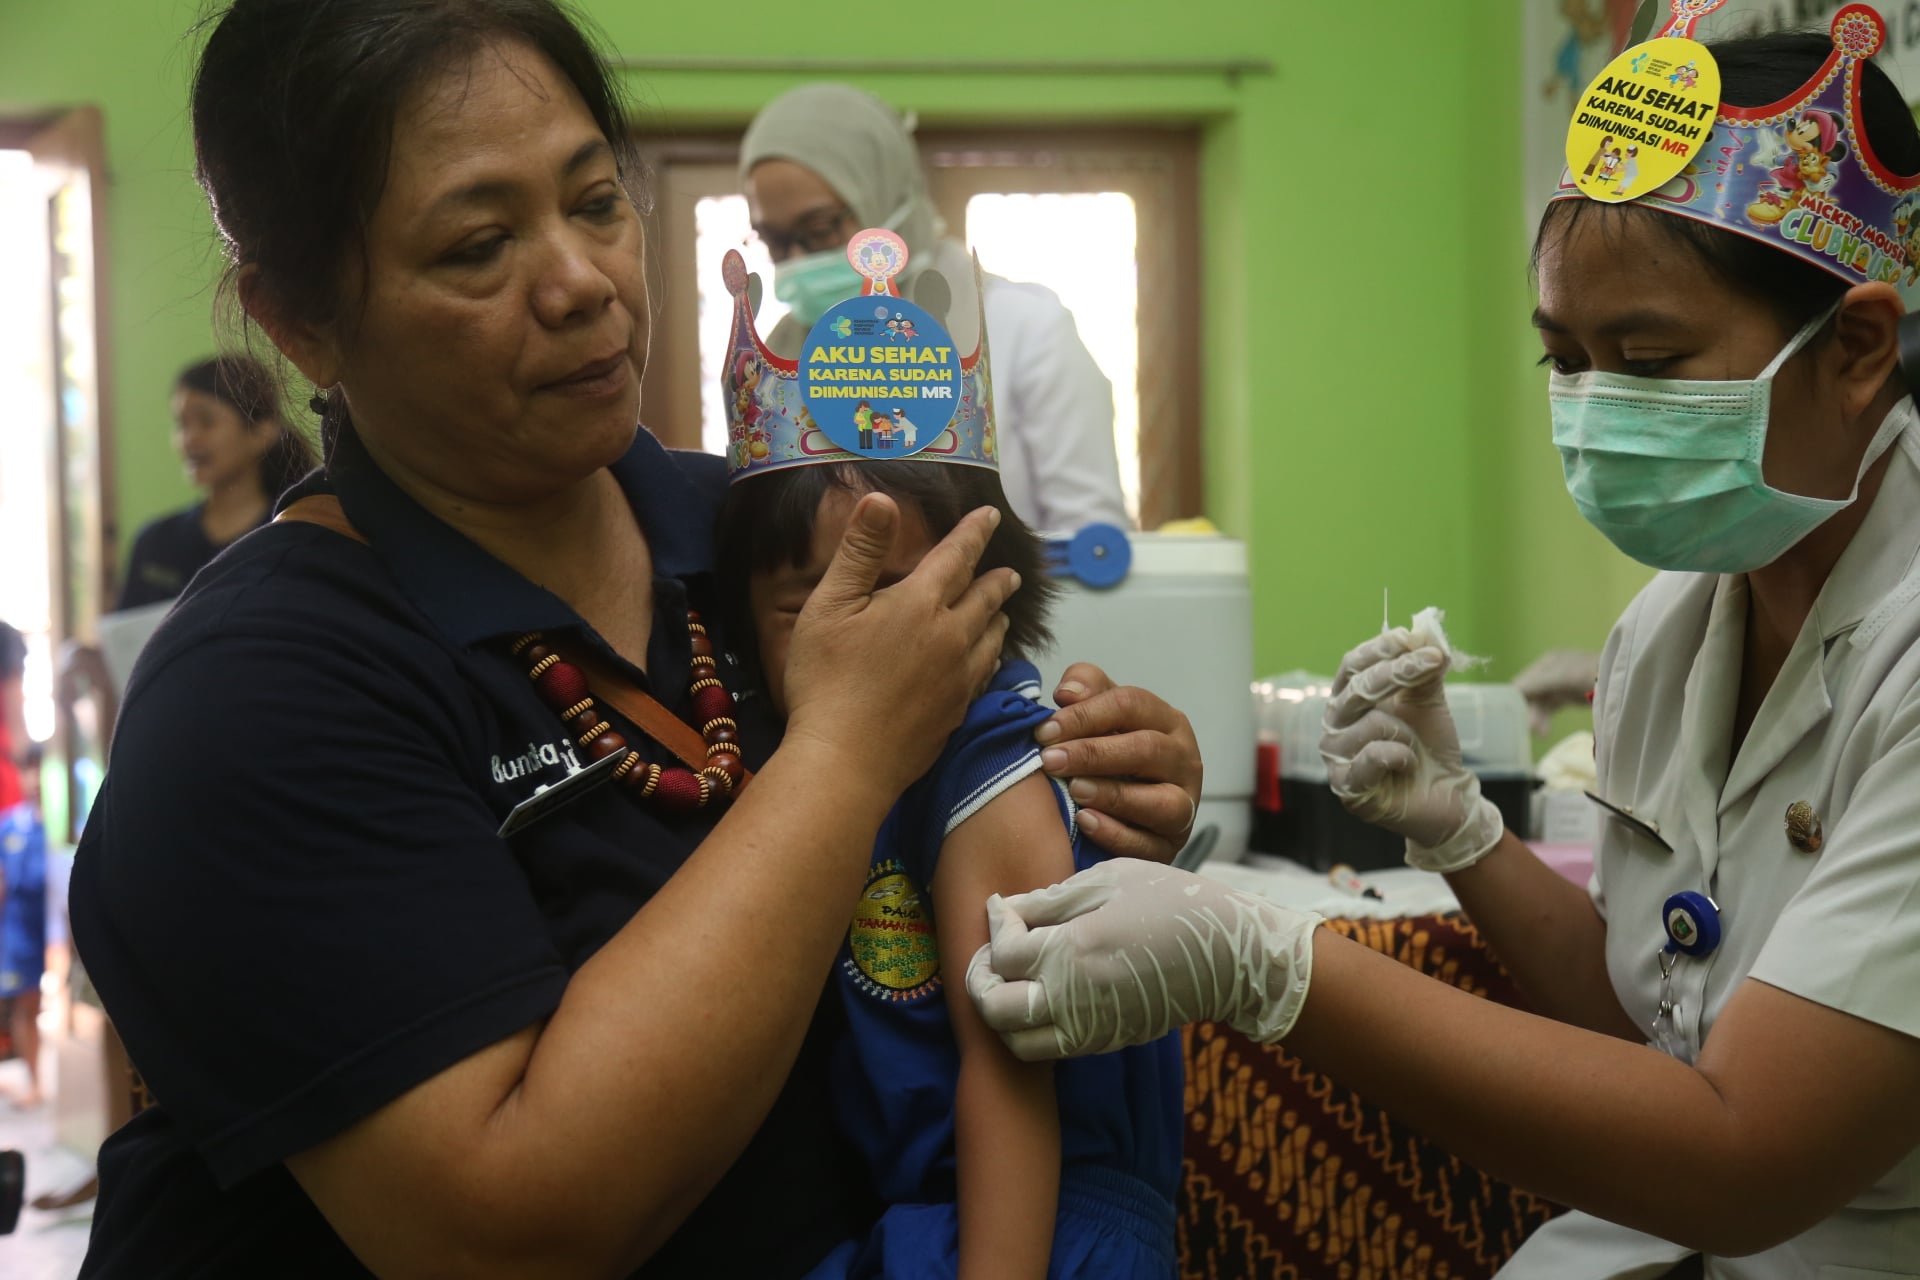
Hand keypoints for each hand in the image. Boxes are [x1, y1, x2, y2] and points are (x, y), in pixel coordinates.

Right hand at [783, 495, 1017, 795]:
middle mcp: (951, 635)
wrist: (846, 761)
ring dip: (998, 617)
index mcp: (920, 603)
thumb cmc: (826, 680)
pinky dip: (991, 656)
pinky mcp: (958, 711)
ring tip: (1001, 610)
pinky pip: (986, 673)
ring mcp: (959, 677)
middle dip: (997, 578)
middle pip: (986, 597)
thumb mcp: (830, 606)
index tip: (991, 515)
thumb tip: (882, 500)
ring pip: (992, 636)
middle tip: (1010, 571)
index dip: (975, 532)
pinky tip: (985, 660)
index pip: (958, 555)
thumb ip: (860, 550)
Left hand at [965, 859, 1320, 1059]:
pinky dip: (1030, 1028)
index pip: (1004, 952)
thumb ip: (1052, 898)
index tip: (1002, 906)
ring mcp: (1090, 1028)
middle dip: (980, 978)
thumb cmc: (1173, 903)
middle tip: (989, 952)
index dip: (995, 925)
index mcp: (1072, 951)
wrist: (1227, 956)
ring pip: (1016, 1040)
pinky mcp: (1104, 1042)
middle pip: (994, 1008)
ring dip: (1000, 1011)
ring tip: (1008, 979)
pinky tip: (1040, 994)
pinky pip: (1049, 1049)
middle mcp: (1073, 999)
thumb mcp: (1110, 880)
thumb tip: (1008, 907)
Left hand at [1034, 664, 1201, 862]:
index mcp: (1167, 721)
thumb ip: (1086, 689)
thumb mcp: (1102, 713)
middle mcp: (1184, 760)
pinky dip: (1117, 834)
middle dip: (1093, 753)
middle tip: (1050, 760)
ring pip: (1160, 800)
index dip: (1085, 715)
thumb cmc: (1111, 752)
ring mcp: (1184, 804)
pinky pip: (1149, 843)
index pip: (1131, 705)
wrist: (1130, 809)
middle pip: (1147, 748)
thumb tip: (1067, 693)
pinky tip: (1085, 822)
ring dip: (1113, 794)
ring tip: (1074, 790)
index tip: (1044, 731)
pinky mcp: (1170, 844)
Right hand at [1317, 630, 1503, 872]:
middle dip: (1397, 672)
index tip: (1410, 638)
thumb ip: (1423, 671)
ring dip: (1406, 732)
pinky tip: (1408, 764)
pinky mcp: (1348, 788)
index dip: (1379, 649)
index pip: (1351, 666)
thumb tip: (1426, 632)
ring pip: (1371, 724)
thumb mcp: (1429, 702)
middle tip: (1433, 661)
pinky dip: (1399, 757)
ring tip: (1414, 748)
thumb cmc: (1430, 747)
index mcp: (1349, 700)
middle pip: (1357, 688)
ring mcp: (1337, 757)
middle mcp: (1335, 725)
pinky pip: (1372, 758)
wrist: (1448, 796)